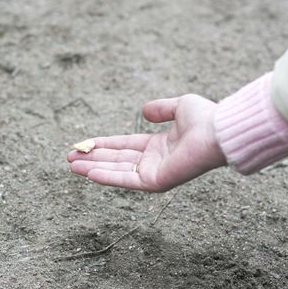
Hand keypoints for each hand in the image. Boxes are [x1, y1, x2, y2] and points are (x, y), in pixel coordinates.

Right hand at [67, 94, 226, 191]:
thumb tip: (143, 112)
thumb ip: (161, 109)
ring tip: (71, 166)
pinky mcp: (156, 182)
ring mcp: (154, 173)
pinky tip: (89, 172)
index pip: (124, 146)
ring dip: (93, 169)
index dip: (103, 145)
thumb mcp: (179, 106)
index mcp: (159, 146)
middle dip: (93, 158)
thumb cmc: (204, 118)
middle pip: (116, 160)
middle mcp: (154, 161)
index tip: (84, 143)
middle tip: (69, 157)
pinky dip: (107, 176)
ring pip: (117, 171)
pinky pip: (126, 180)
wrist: (218, 131)